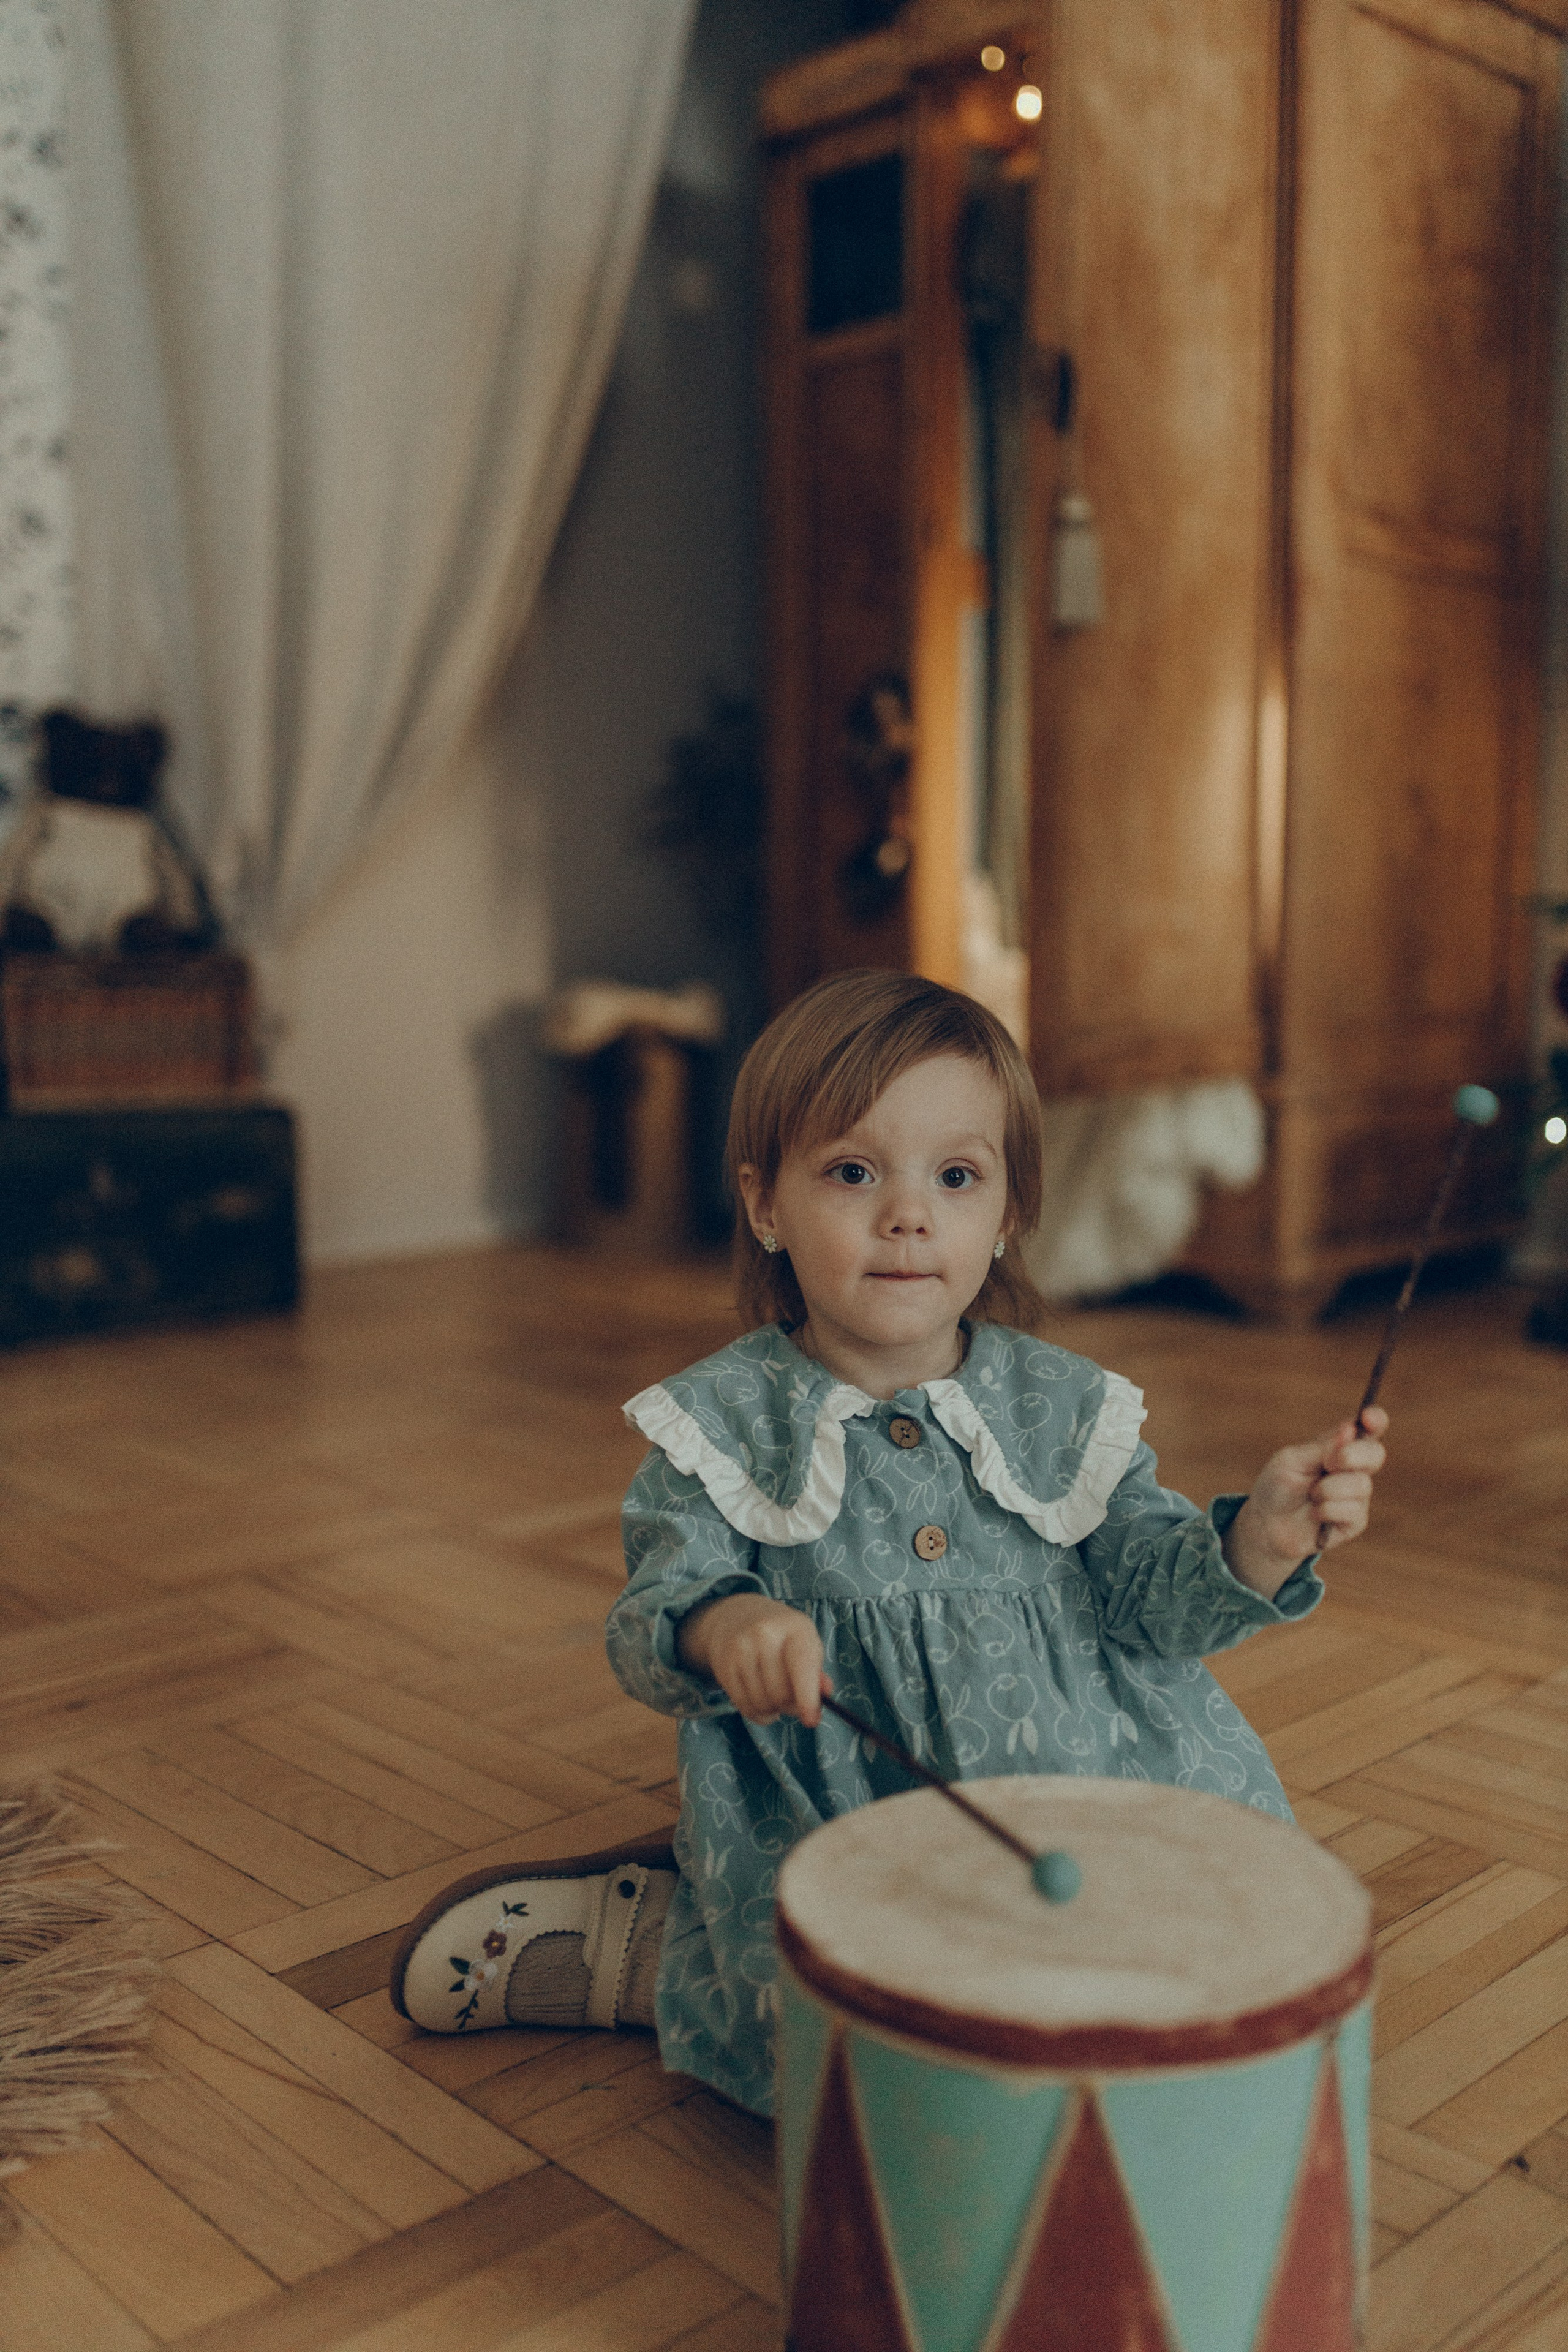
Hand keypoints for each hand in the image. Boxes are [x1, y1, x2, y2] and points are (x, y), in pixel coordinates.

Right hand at [677, 1593, 829, 1725]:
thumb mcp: (805, 1643)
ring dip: (773, 1710)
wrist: (737, 1616)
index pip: (802, 1666)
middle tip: (792, 1701)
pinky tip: (761, 1701)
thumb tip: (825, 1693)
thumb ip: (817, 1672)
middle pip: (781, 1692)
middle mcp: (765, 1634)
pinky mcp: (724, 1666)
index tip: (812, 1721)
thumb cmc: (781, 1636)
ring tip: (775, 1696)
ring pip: (762, 1703)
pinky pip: (745, 1706)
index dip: (808, 1697)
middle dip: (790, 1706)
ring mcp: (741, 1649)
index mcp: (795, 1627)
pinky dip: (757, 1713)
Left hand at [1222, 1408, 1388, 1599]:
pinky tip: (1314, 1514)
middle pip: (1376, 1453)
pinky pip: (1352, 1510)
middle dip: (1352, 1456)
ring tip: (1311, 1495)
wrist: (1267, 1524)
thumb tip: (1350, 1429)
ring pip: (1361, 1484)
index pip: (1368, 1428)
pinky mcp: (1355, 1521)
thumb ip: (1322, 1447)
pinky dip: (1326, 1510)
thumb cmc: (1277, 1486)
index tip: (1368, 1418)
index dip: (1375, 1420)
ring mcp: (1357, 1495)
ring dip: (1328, 1489)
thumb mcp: (1292, 1460)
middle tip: (1327, 1463)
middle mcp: (1353, 1469)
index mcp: (1339, 1447)